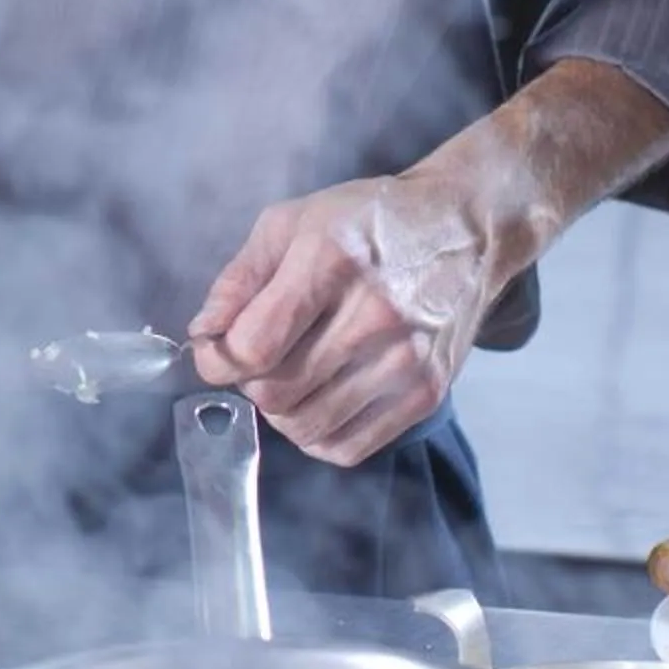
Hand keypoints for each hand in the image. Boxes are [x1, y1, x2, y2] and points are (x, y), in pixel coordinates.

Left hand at [187, 65, 668, 465]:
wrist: (467, 228)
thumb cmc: (371, 220)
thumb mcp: (293, 222)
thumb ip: (238, 280)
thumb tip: (202, 335)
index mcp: (331, 261)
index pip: (253, 346)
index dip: (217, 359)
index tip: (215, 351)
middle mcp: (374, 314)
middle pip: (277, 392)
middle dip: (249, 382)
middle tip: (258, 358)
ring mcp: (407, 359)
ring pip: (308, 426)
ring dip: (282, 411)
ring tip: (292, 373)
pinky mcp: (428, 393)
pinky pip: (349, 448)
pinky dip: (319, 434)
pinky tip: (322, 397)